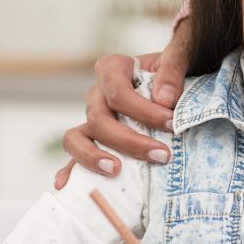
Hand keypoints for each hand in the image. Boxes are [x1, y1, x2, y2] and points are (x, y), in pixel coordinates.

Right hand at [55, 19, 191, 187]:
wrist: (169, 84)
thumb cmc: (171, 72)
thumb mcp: (178, 59)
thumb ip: (172, 71)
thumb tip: (164, 98)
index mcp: (113, 69)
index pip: (118, 92)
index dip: (143, 111)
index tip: (171, 124)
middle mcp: (97, 95)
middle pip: (100, 119)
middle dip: (130, 141)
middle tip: (162, 155)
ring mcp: (91, 119)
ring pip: (77, 138)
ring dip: (93, 156)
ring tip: (116, 170)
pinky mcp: (92, 140)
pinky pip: (74, 156)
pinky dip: (69, 170)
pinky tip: (66, 184)